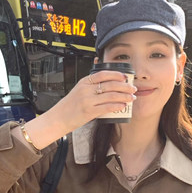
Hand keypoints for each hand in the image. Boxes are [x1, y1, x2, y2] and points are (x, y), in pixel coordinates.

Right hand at [17, 69, 137, 150]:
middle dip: (124, 86)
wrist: (58, 118)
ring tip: (132, 97)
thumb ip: (91, 84)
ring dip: (124, 96)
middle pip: (110, 84)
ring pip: (110, 96)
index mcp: (84, 82)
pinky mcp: (89, 112)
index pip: (103, 74)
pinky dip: (117, 106)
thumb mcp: (79, 90)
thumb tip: (104, 77)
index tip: (125, 76)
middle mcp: (86, 89)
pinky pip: (107, 107)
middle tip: (133, 88)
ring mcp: (87, 100)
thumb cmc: (70, 105)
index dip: (116, 74)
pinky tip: (123, 106)